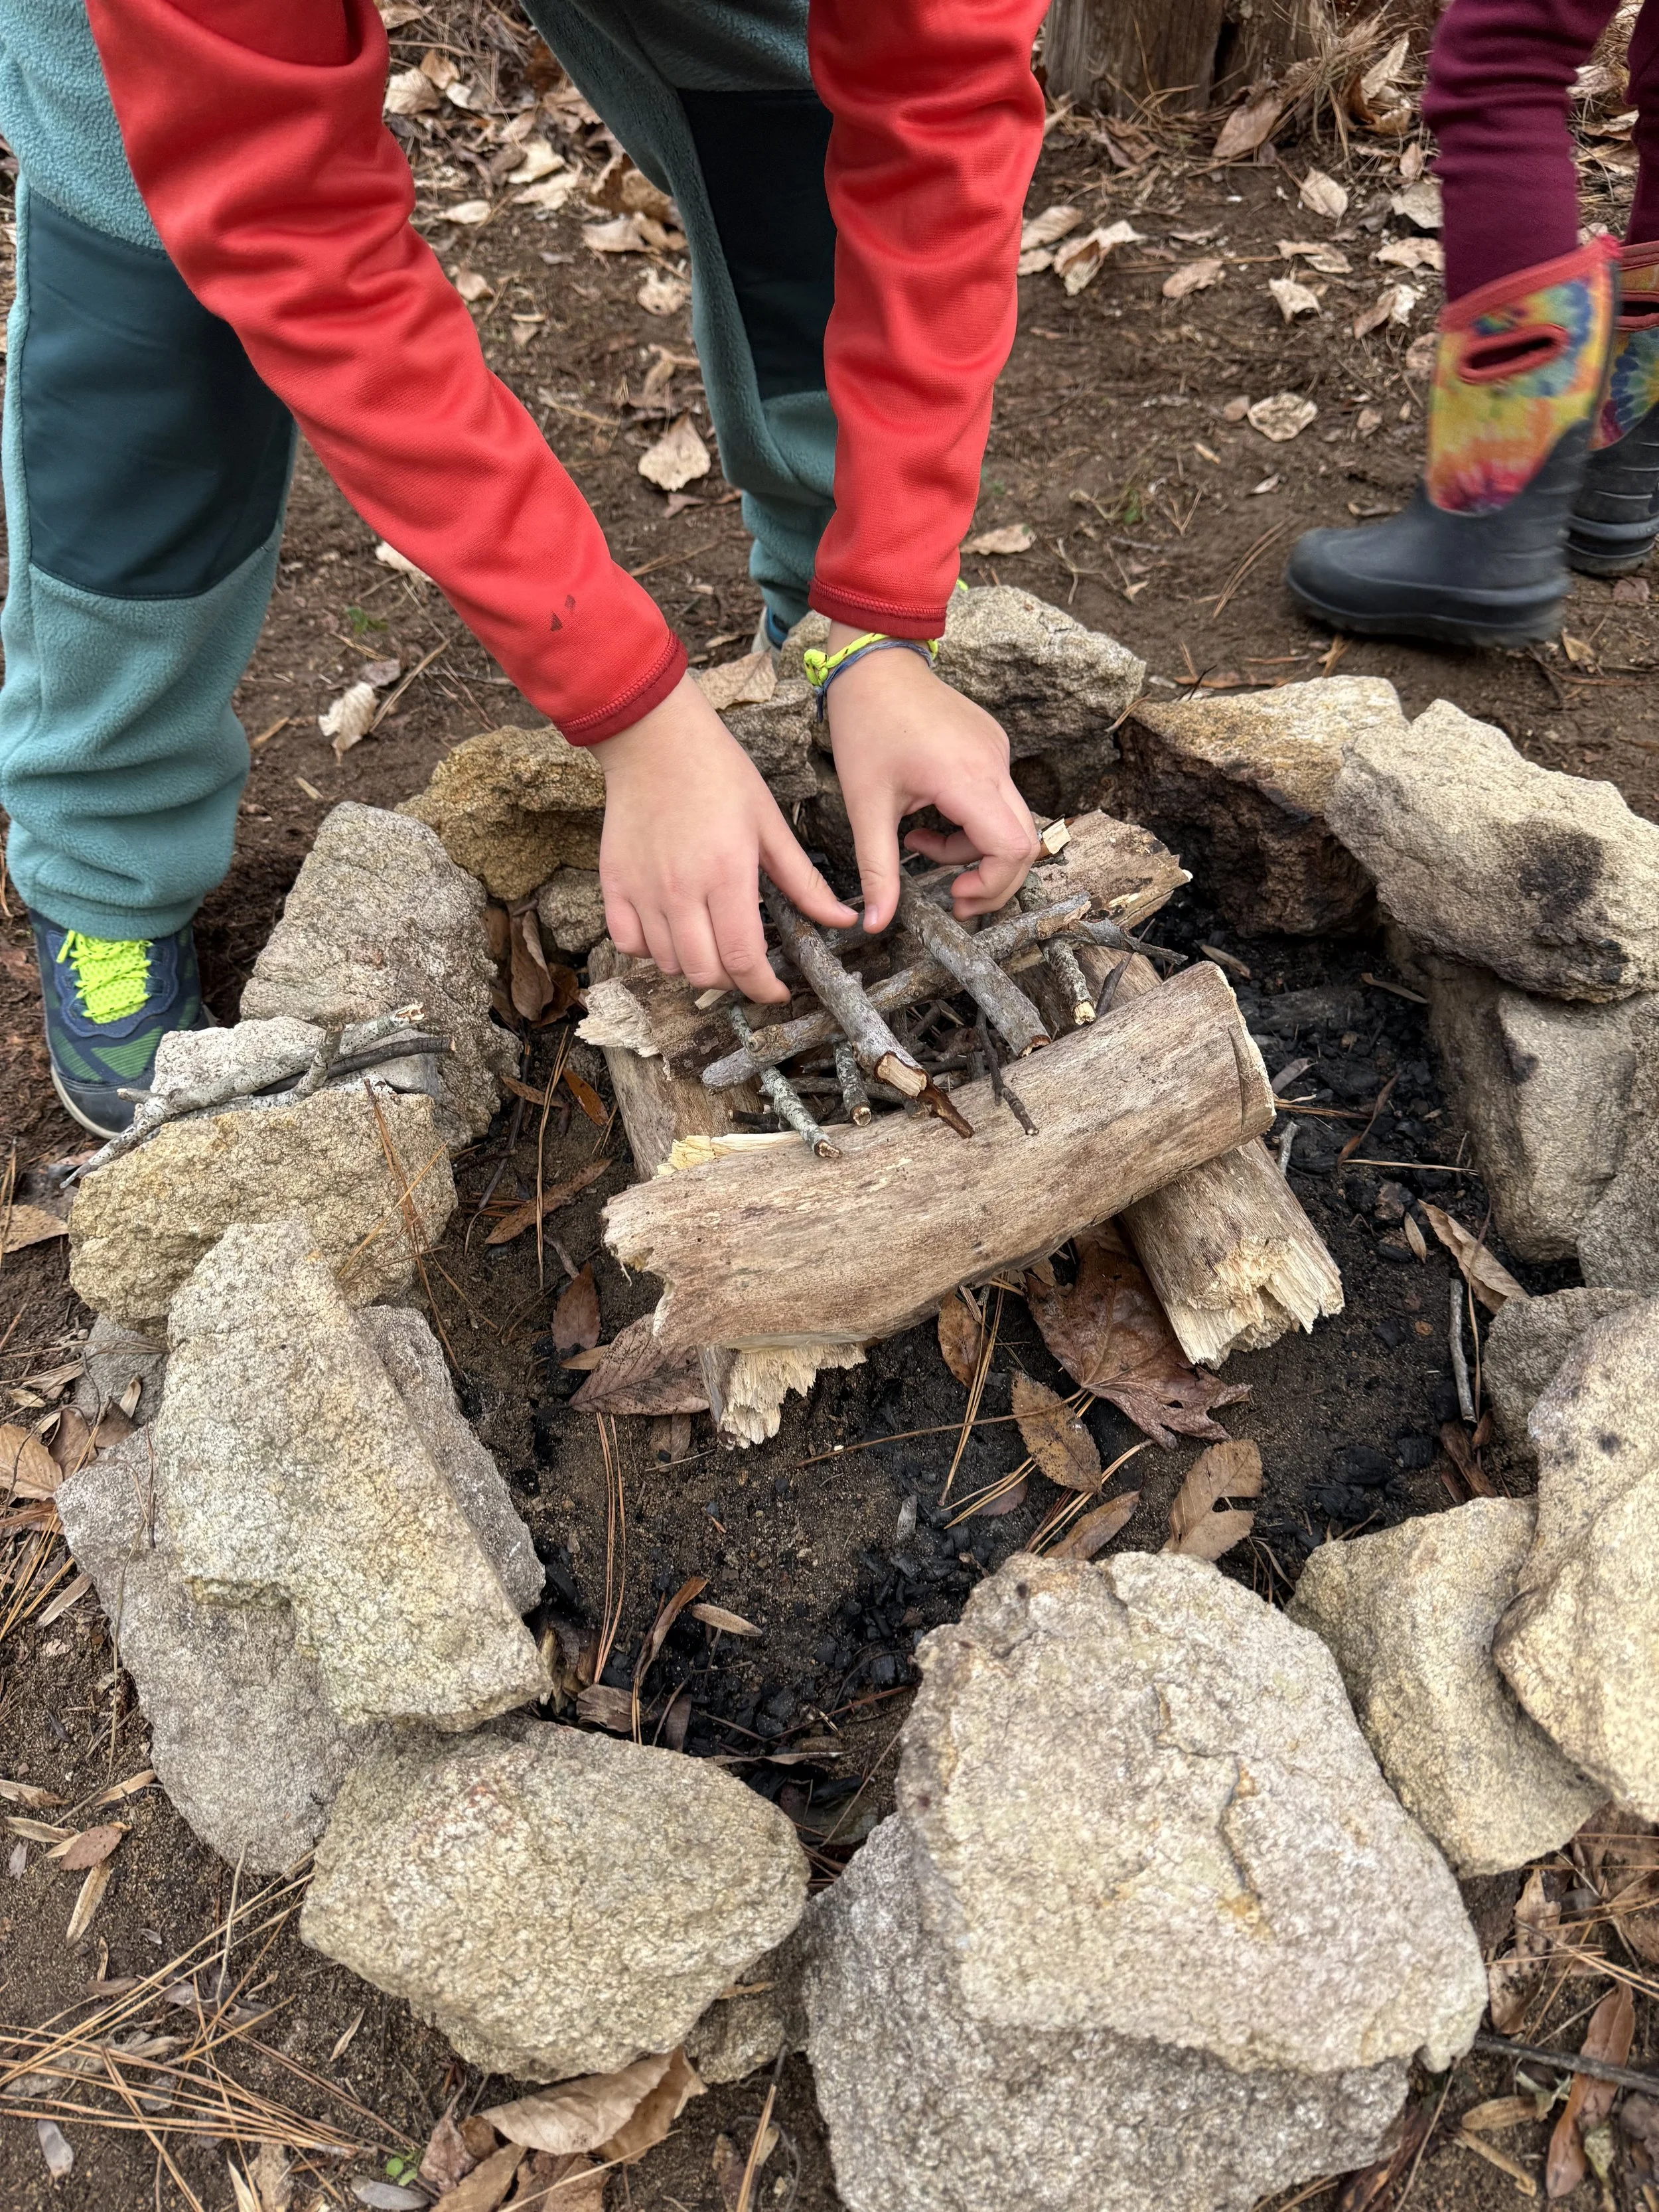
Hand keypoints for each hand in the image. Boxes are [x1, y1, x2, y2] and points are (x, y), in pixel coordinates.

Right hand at [592, 673, 854, 1002]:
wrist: (654, 739)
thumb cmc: (718, 773)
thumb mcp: (770, 824)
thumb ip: (803, 881)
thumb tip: (843, 920)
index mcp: (726, 875)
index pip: (744, 959)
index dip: (763, 988)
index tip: (777, 991)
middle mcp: (680, 891)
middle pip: (704, 971)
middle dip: (734, 980)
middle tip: (748, 965)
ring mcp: (642, 890)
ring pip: (668, 963)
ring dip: (695, 965)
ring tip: (712, 942)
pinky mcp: (613, 883)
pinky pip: (628, 943)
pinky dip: (651, 950)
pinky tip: (671, 930)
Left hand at [823, 623, 1039, 931]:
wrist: (875, 662)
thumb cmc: (865, 725)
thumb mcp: (864, 805)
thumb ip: (876, 869)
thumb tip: (874, 924)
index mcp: (966, 777)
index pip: (1012, 848)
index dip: (992, 885)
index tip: (953, 897)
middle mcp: (994, 763)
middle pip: (1024, 843)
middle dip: (992, 880)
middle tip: (951, 896)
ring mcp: (998, 752)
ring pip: (1010, 824)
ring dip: (973, 851)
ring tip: (921, 846)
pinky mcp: (992, 746)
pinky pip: (998, 799)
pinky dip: (971, 824)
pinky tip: (930, 817)